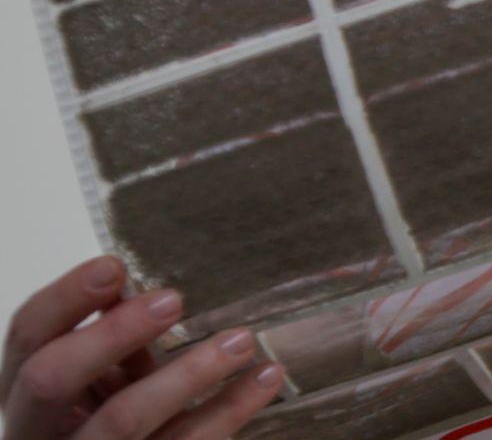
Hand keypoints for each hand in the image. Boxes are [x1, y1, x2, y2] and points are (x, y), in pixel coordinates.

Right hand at [2, 257, 283, 437]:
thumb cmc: (108, 422)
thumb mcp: (100, 383)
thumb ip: (110, 340)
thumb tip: (132, 285)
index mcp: (27, 393)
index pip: (28, 336)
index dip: (65, 298)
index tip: (114, 267)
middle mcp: (40, 431)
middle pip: (52, 380)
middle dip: (111, 335)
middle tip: (172, 301)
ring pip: (123, 419)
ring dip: (187, 374)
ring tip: (241, 340)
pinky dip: (229, 410)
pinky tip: (264, 379)